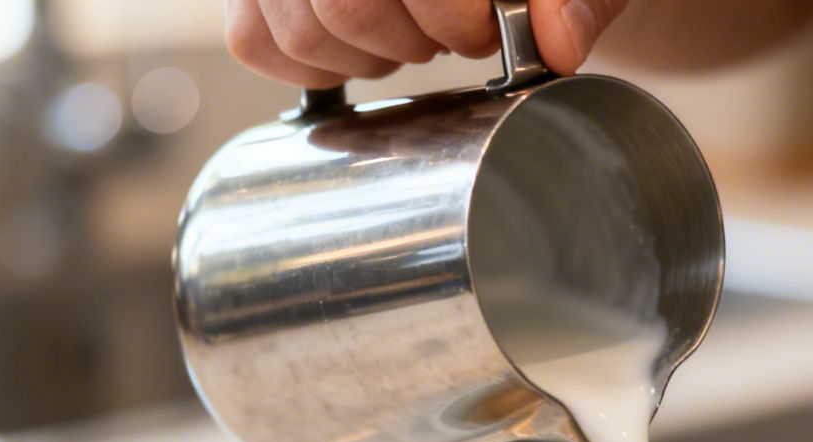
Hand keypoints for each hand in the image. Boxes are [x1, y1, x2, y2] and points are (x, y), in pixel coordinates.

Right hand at [226, 0, 628, 88]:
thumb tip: (558, 45)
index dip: (453, 17)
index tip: (487, 30)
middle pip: (346, 5)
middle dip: (414, 41)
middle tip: (455, 36)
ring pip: (301, 28)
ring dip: (371, 57)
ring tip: (413, 36)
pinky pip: (254, 40)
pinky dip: (312, 65)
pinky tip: (364, 48)